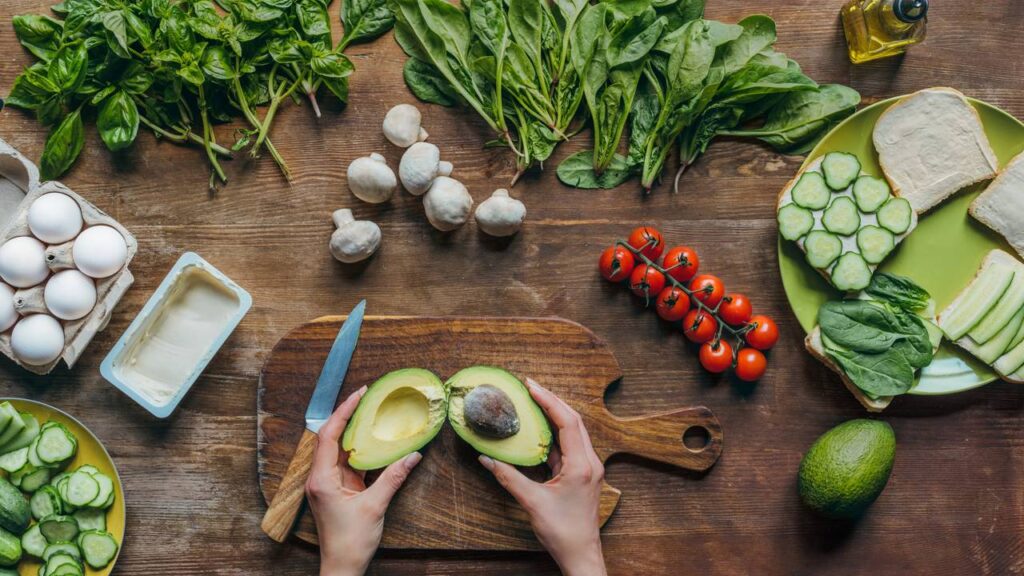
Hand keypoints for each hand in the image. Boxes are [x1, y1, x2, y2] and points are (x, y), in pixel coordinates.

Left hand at [305, 386, 422, 575]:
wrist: (342, 567)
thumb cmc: (350, 543)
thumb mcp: (375, 506)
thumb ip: (393, 478)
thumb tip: (412, 455)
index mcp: (321, 479)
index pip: (328, 435)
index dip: (343, 412)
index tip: (359, 394)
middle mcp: (320, 478)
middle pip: (330, 438)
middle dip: (347, 416)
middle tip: (366, 397)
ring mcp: (328, 484)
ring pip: (339, 450)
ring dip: (354, 432)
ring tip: (371, 413)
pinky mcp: (336, 490)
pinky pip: (347, 464)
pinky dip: (360, 451)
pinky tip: (374, 442)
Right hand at [478, 379, 607, 575]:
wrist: (580, 554)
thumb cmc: (562, 532)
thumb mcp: (532, 502)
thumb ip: (508, 477)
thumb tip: (486, 458)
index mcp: (581, 465)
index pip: (567, 421)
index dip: (549, 400)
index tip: (531, 386)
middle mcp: (589, 462)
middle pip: (573, 420)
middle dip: (552, 401)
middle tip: (530, 387)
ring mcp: (587, 468)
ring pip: (573, 432)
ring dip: (554, 415)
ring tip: (533, 401)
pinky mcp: (582, 474)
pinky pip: (569, 446)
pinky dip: (553, 435)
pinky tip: (538, 430)